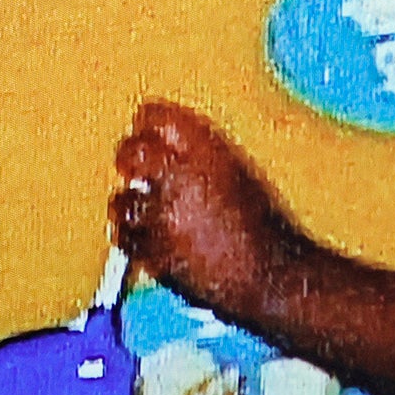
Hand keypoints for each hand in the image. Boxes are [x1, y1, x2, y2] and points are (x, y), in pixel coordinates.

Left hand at [108, 101, 282, 320]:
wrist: (272, 277)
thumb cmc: (265, 229)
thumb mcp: (239, 176)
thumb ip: (202, 156)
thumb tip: (169, 147)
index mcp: (210, 152)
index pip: (157, 117)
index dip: (146, 122)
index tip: (142, 127)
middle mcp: (183, 177)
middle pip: (132, 152)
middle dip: (128, 159)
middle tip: (130, 167)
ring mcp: (166, 216)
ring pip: (122, 200)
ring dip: (128, 206)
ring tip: (141, 213)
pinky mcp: (157, 252)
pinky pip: (126, 239)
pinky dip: (132, 240)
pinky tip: (146, 241)